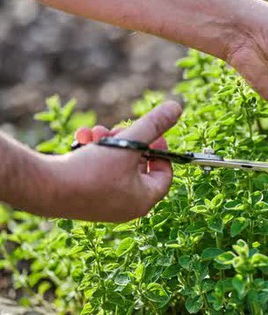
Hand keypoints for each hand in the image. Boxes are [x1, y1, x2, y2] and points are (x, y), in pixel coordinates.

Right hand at [43, 101, 181, 221]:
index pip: (165, 173)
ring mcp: (104, 204)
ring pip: (116, 165)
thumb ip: (154, 124)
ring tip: (97, 132)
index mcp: (143, 200)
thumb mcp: (129, 142)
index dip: (161, 149)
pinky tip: (82, 138)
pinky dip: (93, 153)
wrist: (43, 187)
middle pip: (138, 166)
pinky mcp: (85, 197)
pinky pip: (98, 171)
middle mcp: (126, 207)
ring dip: (108, 143)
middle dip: (129, 141)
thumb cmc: (91, 171)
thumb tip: (176, 107)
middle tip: (119, 129)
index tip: (151, 132)